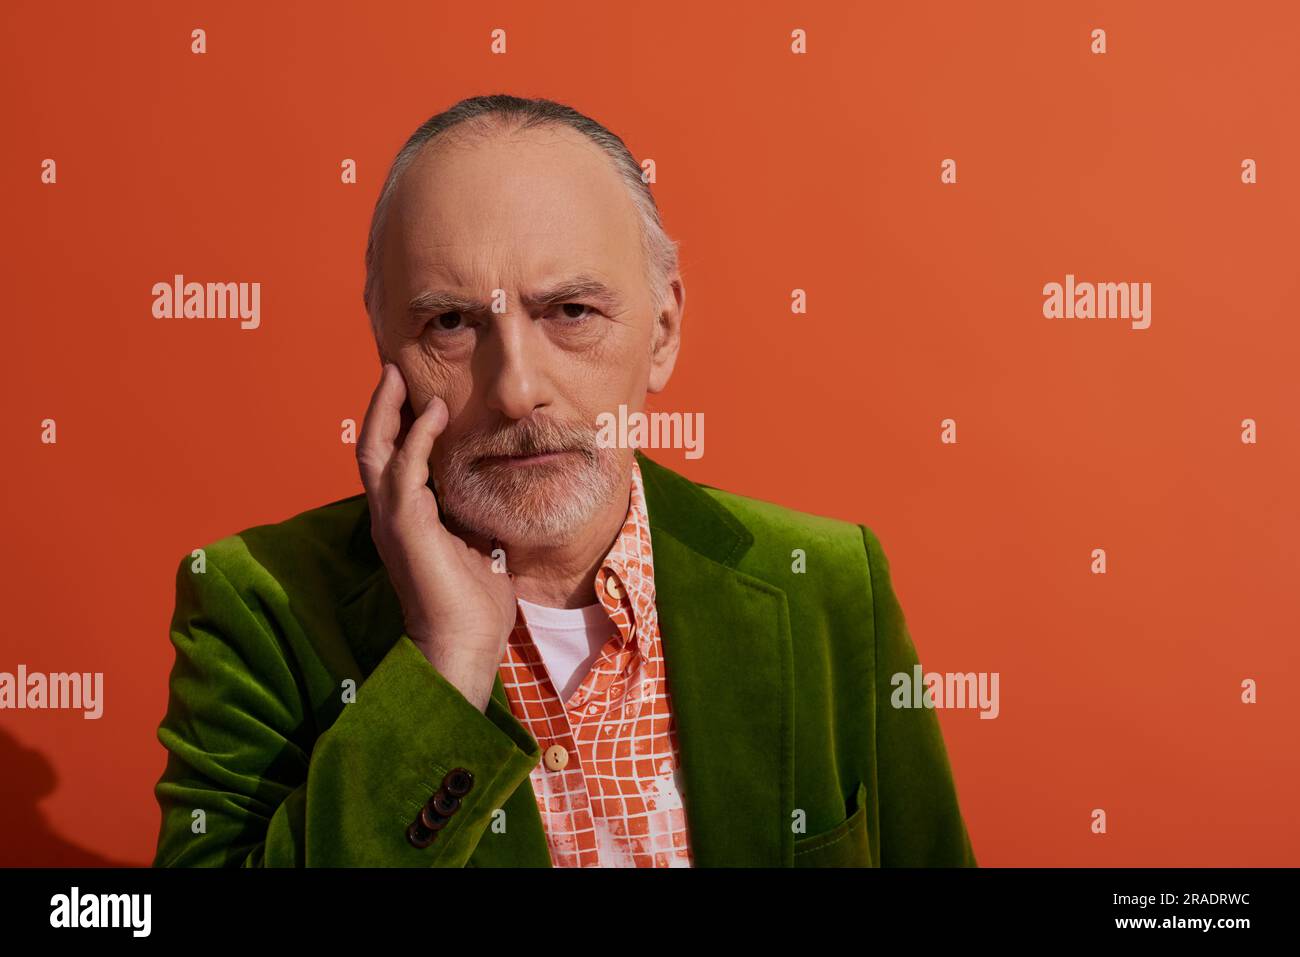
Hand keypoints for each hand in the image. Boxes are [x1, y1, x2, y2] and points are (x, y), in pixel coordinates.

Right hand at [356, 363, 516, 710]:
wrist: (466, 641)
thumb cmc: (475, 599)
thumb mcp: (476, 540)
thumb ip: (471, 509)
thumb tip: (490, 483)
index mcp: (404, 518)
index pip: (390, 459)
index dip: (396, 423)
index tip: (412, 392)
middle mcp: (388, 514)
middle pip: (370, 446)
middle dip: (380, 406)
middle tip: (393, 370)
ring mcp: (391, 519)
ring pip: (374, 450)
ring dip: (387, 410)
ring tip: (400, 376)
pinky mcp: (404, 526)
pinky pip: (405, 469)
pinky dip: (417, 436)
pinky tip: (434, 412)